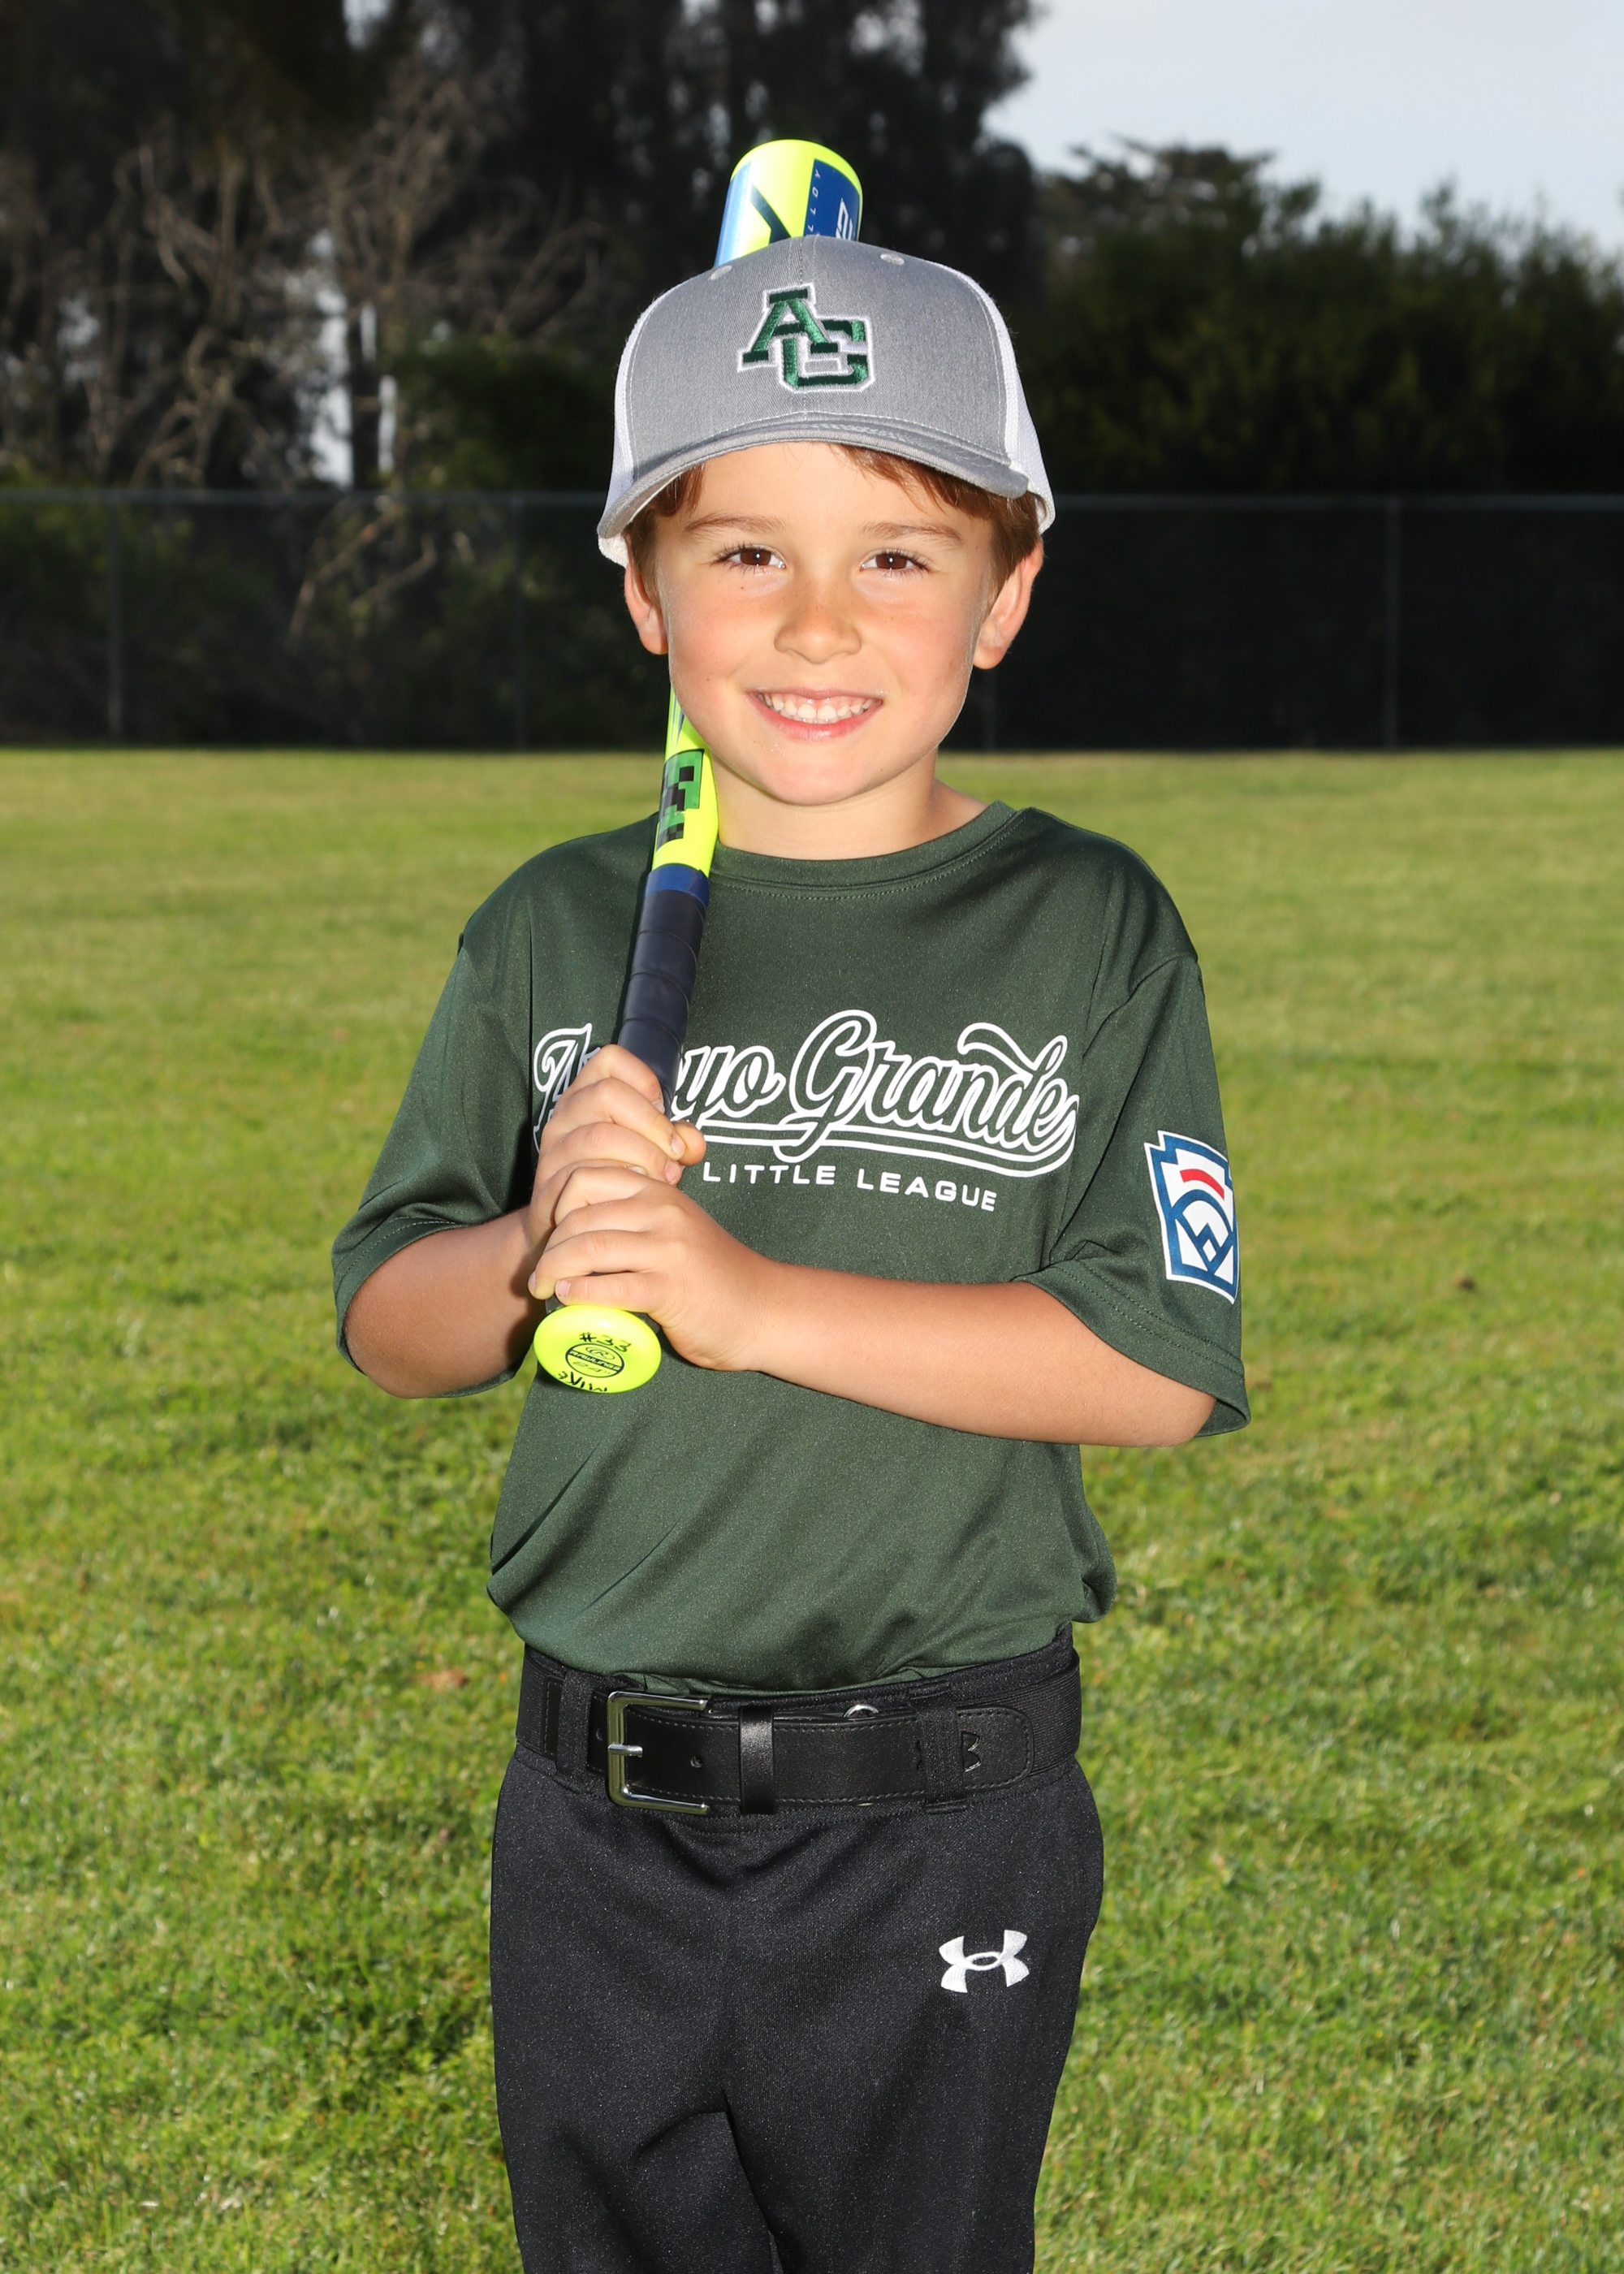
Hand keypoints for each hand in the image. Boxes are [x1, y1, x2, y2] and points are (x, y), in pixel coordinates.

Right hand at [526, 1044, 703, 1261]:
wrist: (567, 1227)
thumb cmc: (615, 1180)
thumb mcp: (647, 1150)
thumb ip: (673, 1141)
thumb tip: (694, 1143)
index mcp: (587, 1094)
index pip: (611, 1060)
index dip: (644, 1079)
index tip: (662, 1111)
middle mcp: (565, 1115)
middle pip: (607, 1094)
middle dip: (652, 1125)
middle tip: (674, 1156)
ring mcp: (554, 1148)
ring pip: (599, 1135)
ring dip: (643, 1157)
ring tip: (664, 1179)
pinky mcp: (550, 1183)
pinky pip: (587, 1175)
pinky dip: (621, 1183)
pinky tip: (638, 1196)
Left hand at [529, 1163, 778, 1372]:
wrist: (762, 1310)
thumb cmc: (712, 1275)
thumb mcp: (677, 1229)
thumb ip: (640, 1218)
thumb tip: (579, 1230)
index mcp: (660, 1192)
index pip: (587, 1177)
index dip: (557, 1206)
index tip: (551, 1237)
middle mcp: (663, 1212)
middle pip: (580, 1216)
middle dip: (549, 1248)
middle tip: (540, 1276)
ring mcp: (668, 1250)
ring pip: (589, 1248)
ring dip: (555, 1271)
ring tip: (547, 1290)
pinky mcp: (671, 1289)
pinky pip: (611, 1287)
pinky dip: (581, 1294)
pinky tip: (569, 1300)